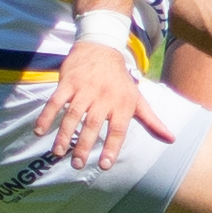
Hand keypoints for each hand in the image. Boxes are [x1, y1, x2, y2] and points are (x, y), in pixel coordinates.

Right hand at [34, 42, 173, 172]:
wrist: (102, 46)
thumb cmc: (120, 79)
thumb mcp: (137, 98)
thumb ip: (151, 120)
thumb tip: (171, 138)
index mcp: (122, 102)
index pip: (118, 128)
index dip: (112, 147)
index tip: (105, 165)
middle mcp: (104, 96)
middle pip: (93, 124)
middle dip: (84, 146)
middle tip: (78, 164)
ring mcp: (84, 88)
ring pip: (73, 115)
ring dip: (64, 135)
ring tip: (59, 153)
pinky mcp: (68, 82)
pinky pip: (55, 101)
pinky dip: (46, 116)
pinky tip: (40, 132)